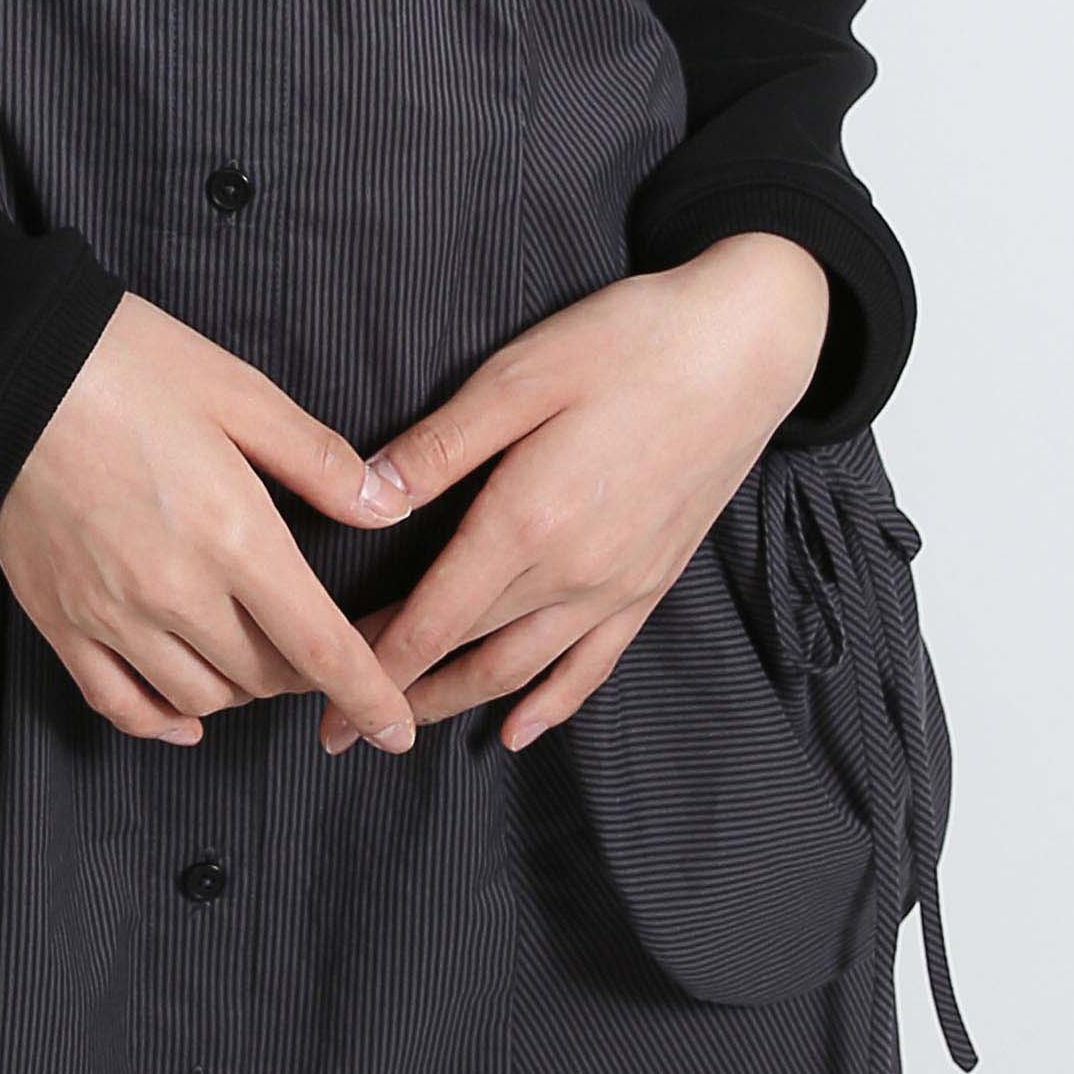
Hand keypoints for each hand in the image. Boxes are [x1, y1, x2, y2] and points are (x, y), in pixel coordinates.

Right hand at [0, 290, 422, 753]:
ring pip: (201, 698)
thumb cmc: (126, 366)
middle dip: (305, 673)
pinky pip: (119, 703)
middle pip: (265, 677)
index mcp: (235, 537)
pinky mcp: (60, 622)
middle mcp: (176, 593)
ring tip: (253, 657)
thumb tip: (389, 507)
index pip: (320, 646)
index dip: (369, 695)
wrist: (0, 376)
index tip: (397, 730)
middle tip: (316, 643)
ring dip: (242, 690)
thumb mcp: (239, 392)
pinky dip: (162, 721)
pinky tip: (186, 715)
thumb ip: (318, 461)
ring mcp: (112, 616)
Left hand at [328, 235, 835, 754]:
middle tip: (338, 722)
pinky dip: (552, 705)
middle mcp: (574, 572)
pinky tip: (517, 731)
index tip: (323, 706)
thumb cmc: (630, 342)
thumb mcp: (520, 375)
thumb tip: (364, 497)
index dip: (372, 668)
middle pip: (467, 654)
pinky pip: (594, 665)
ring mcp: (619, 585)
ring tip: (404, 724)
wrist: (750, 346)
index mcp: (527, 521)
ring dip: (458, 704)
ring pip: (523, 671)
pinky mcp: (652, 582)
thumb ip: (439, 446)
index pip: (431, 621)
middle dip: (397, 693)